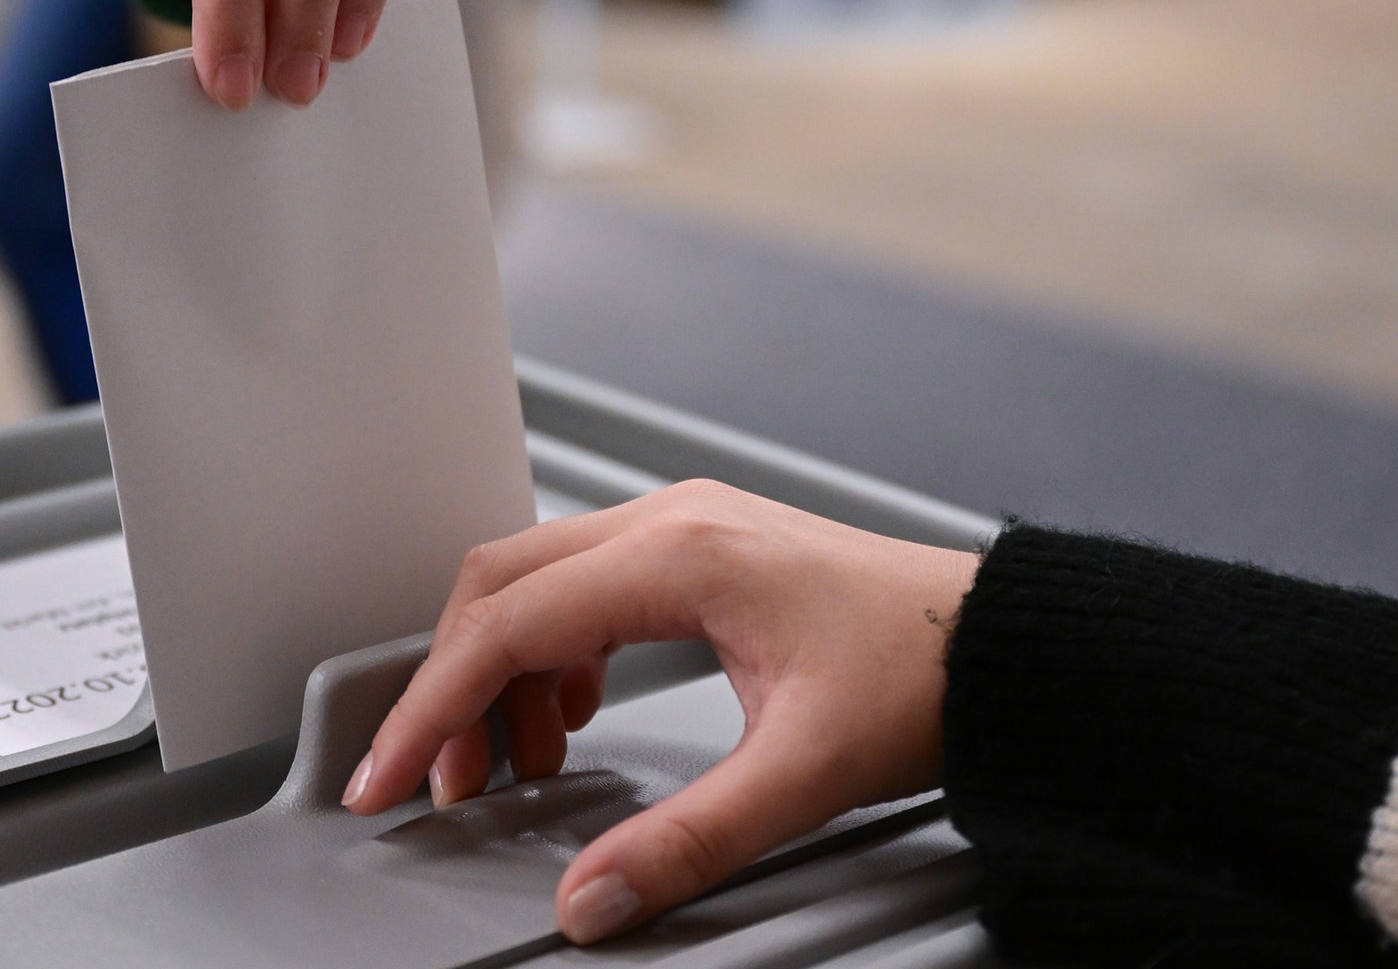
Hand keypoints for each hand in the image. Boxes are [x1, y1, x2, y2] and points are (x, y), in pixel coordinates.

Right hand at [342, 480, 978, 943]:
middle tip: (446, 779)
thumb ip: (686, 840)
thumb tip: (589, 897)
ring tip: (522, 761)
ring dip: (506, 665)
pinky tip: (579, 711)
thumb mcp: (800, 772)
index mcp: (682, 557)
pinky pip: (588, 583)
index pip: (509, 622)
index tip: (386, 773)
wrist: (989, 636)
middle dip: (456, 681)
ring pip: (541, 577)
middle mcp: (673, 522)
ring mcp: (687, 524)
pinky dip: (556, 649)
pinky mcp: (702, 545)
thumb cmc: (918, 672)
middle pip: (505, 582)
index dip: (431, 704)